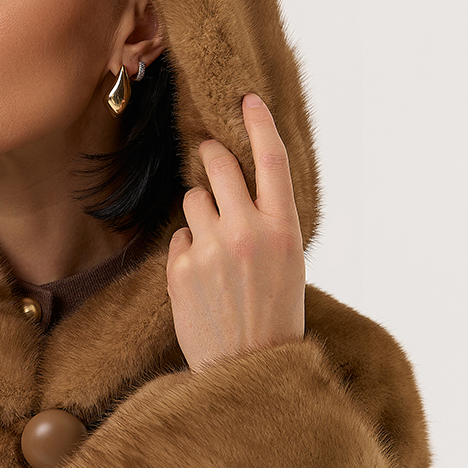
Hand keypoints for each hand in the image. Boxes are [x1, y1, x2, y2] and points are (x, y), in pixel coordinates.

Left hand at [167, 94, 304, 372]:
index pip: (271, 159)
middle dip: (211, 156)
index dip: (259, 123)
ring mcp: (210, 248)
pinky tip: (203, 278)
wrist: (249, 366)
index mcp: (284, 229)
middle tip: (209, 156)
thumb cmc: (275, 314)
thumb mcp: (289, 262)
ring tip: (217, 246)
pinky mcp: (181, 268)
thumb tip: (240, 186)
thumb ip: (268, 221)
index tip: (247, 100)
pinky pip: (179, 237)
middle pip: (218, 165)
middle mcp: (247, 231)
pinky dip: (188, 249)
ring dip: (200, 211)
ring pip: (193, 199)